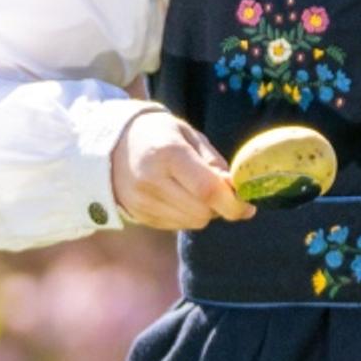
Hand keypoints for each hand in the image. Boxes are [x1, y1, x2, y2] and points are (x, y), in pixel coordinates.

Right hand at [110, 112, 253, 230]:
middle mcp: (152, 181)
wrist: (112, 145)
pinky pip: (177, 226)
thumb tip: (236, 191)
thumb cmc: (160, 135)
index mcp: (168, 154)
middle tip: (218, 190)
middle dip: (219, 206)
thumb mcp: (189, 136)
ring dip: (203, 212)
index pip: (207, 190)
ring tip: (193, 189)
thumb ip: (214, 163)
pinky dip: (186, 215)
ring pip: (192, 222)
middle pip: (202, 212)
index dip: (233, 203)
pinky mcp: (138, 215)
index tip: (248, 205)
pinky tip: (176, 196)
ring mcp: (142, 201)